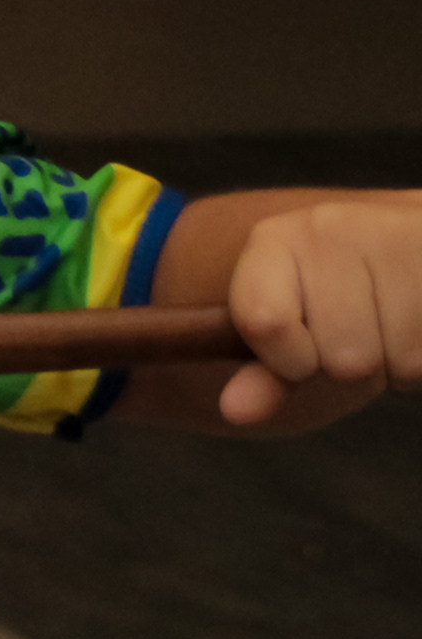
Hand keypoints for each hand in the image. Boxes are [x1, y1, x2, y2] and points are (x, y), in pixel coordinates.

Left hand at [218, 195, 421, 427]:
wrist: (414, 248)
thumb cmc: (348, 298)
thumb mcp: (298, 331)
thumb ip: (267, 373)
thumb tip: (235, 411)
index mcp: (274, 240)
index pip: (264, 323)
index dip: (288, 361)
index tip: (301, 348)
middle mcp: (326, 228)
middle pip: (343, 359)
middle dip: (355, 367)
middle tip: (365, 328)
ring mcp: (389, 234)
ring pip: (394, 362)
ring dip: (398, 361)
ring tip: (396, 320)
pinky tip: (419, 317)